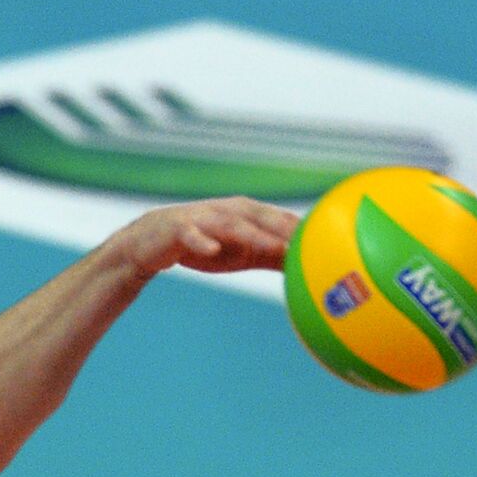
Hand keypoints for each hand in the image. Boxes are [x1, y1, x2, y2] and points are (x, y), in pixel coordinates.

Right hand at [105, 196, 298, 277]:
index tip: (327, 241)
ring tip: (272, 247)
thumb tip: (308, 266)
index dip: (301, 228)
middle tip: (306, 242)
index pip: (279, 218)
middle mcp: (227, 210)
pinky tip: (211, 250)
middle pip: (259, 216)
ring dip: (252, 235)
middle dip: (282, 226)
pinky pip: (190, 234)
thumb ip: (272, 255)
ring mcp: (202, 218)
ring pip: (230, 224)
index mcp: (246, 213)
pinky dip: (201, 241)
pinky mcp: (177, 229)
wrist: (150, 244)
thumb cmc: (204, 245)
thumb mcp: (242, 253)